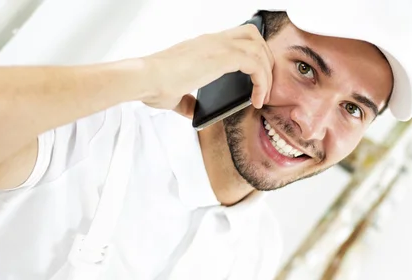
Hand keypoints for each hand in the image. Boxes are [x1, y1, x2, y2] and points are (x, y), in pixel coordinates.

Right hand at [140, 24, 273, 113]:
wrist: (144, 79)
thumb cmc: (153, 84)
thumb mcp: (175, 94)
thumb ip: (187, 101)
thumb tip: (193, 110)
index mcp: (204, 45)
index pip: (239, 37)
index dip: (255, 55)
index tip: (257, 79)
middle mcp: (213, 40)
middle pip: (255, 37)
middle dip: (266, 61)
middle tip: (265, 87)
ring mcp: (217, 45)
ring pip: (259, 48)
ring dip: (267, 73)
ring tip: (263, 96)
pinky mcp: (221, 56)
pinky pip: (255, 64)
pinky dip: (262, 82)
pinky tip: (256, 100)